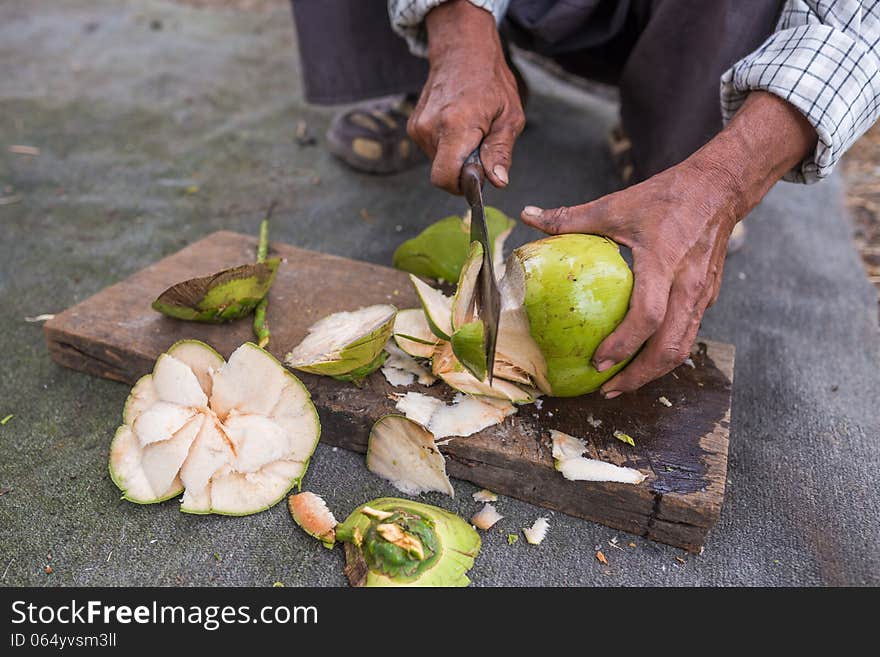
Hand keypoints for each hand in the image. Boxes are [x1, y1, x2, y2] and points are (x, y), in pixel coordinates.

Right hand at [408, 0, 524, 192]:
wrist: (462, 50)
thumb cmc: (490, 80)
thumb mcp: (509, 116)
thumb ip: (501, 151)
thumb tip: (498, 182)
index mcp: (456, 126)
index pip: (444, 178)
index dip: (462, 186)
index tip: (478, 176)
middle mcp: (430, 128)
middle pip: (442, 174)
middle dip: (463, 170)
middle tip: (481, 146)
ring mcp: (418, 127)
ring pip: (437, 164)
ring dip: (456, 157)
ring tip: (471, 131)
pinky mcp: (414, 127)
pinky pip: (432, 151)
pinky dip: (447, 147)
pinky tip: (458, 126)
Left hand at [521, 92, 816, 395]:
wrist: (720, 188)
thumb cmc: (667, 196)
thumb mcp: (615, 205)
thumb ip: (570, 217)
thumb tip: (529, 216)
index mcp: (664, 264)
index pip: (647, 317)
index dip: (623, 344)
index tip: (599, 362)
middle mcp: (687, 287)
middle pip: (670, 348)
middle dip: (639, 376)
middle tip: (607, 389)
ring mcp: (702, 295)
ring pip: (683, 348)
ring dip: (653, 372)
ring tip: (622, 383)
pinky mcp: (707, 297)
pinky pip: (687, 335)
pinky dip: (664, 353)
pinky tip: (641, 358)